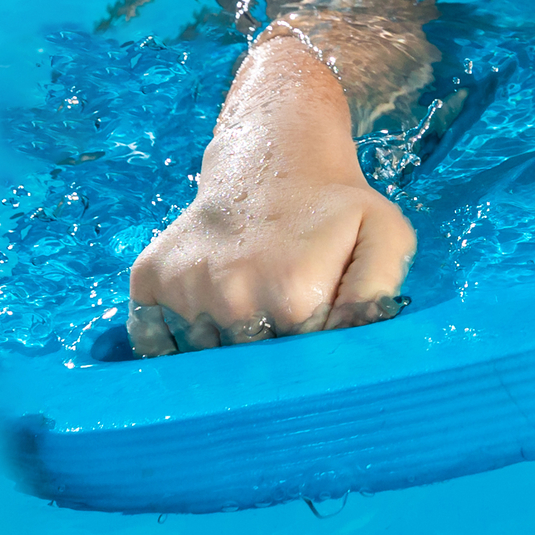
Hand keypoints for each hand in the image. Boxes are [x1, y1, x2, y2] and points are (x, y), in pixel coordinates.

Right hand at [126, 164, 413, 353]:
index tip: (317, 347)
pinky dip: (177, 346)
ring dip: (223, 356)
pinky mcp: (149, 281)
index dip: (311, 366)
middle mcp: (231, 297)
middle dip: (268, 366)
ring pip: (202, 363)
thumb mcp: (385, 237)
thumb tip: (356, 348)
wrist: (271, 162)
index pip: (300, 370)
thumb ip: (378, 295)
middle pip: (248, 373)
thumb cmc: (333, 209)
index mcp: (292, 295)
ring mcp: (184, 289)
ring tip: (250, 313)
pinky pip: (155, 344)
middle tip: (284, 328)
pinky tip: (209, 320)